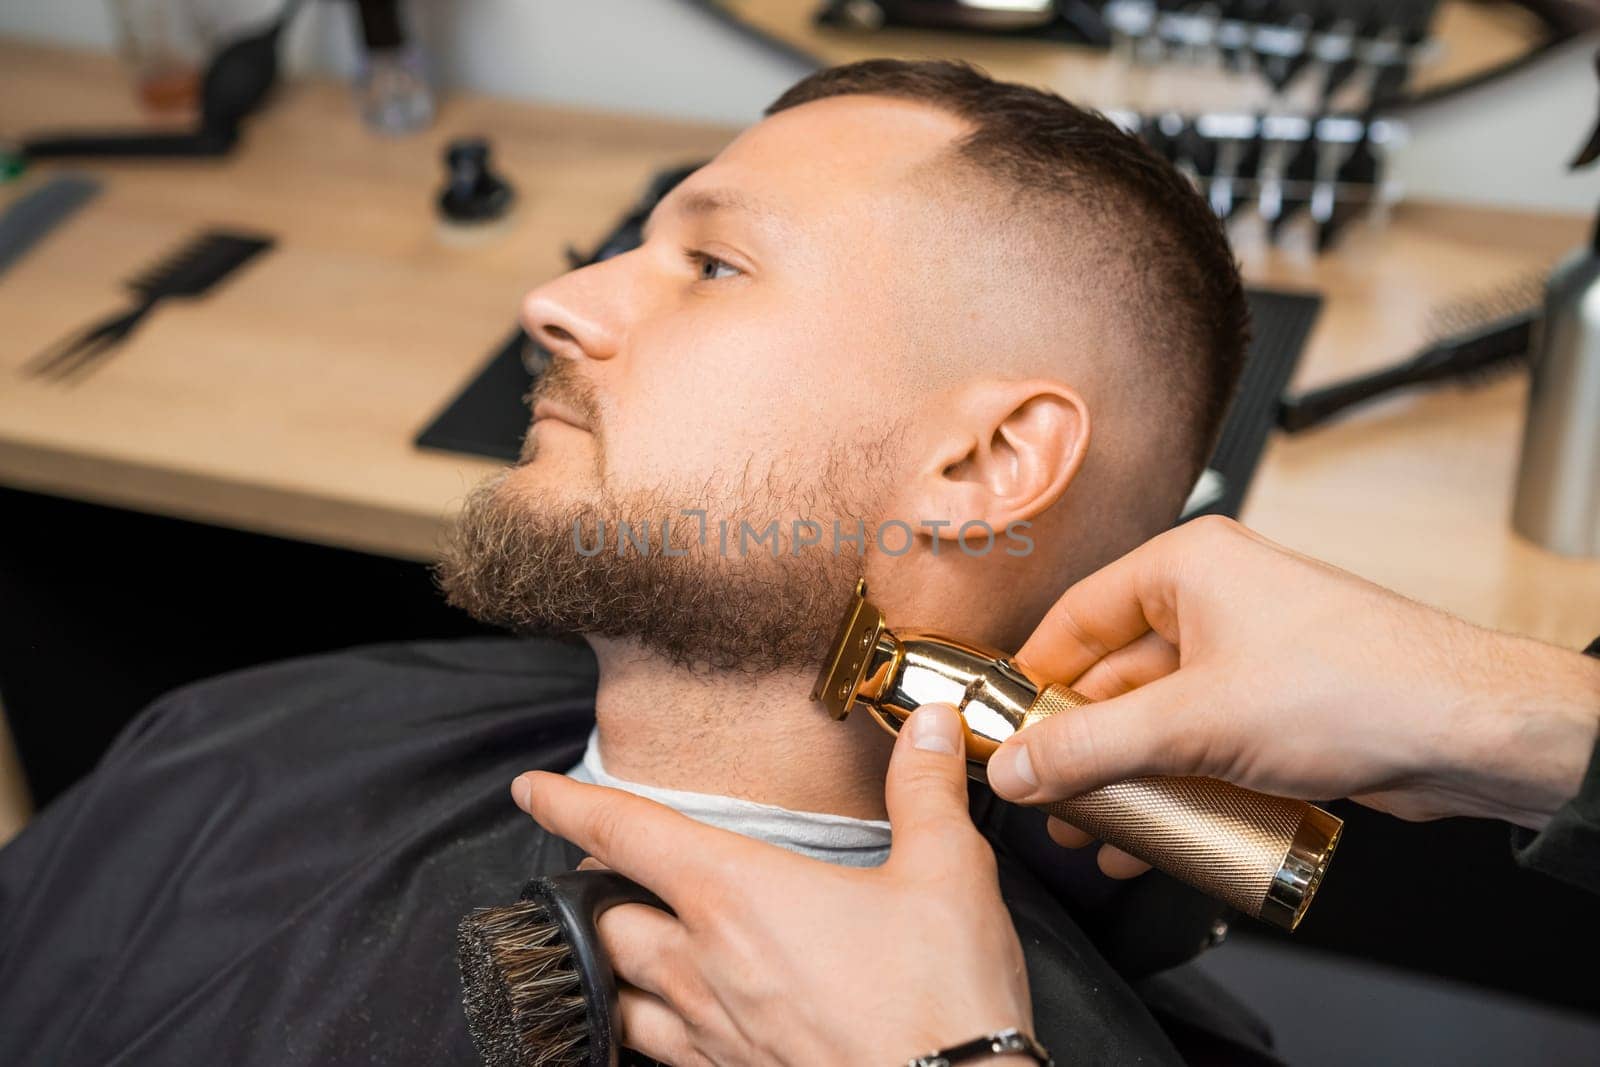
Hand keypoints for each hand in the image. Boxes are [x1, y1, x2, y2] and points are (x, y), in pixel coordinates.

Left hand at [514, 704, 1035, 1066]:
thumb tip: (928, 723)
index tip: (530, 789)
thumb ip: (924, 790)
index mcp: (738, 894)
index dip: (567, 803)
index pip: (626, 834)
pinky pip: (656, 1053)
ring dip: (609, 961)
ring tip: (621, 944)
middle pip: (603, 918)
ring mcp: (711, 1034)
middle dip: (592, 888)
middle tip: (605, 867)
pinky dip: (643, 1028)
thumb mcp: (947, 872)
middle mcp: (704, 964)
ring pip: (616, 992)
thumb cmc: (942, 997)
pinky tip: (667, 1024)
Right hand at [986, 517, 1599, 864]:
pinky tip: (1148, 837)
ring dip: (1123, 776)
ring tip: (1089, 830)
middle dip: (1079, 746)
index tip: (1002, 729)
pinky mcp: (1276, 704)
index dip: (1032, 678)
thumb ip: (1089, 748)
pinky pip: (1200, 743)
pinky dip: (1171, 785)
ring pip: (1158, 717)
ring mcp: (1249, 654)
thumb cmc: (1356, 685)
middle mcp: (1215, 601)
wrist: (1469, 730)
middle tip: (1045, 796)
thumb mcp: (1193, 723)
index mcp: (1186, 566)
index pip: (1076, 617)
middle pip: (1114, 675)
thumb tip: (1015, 768)